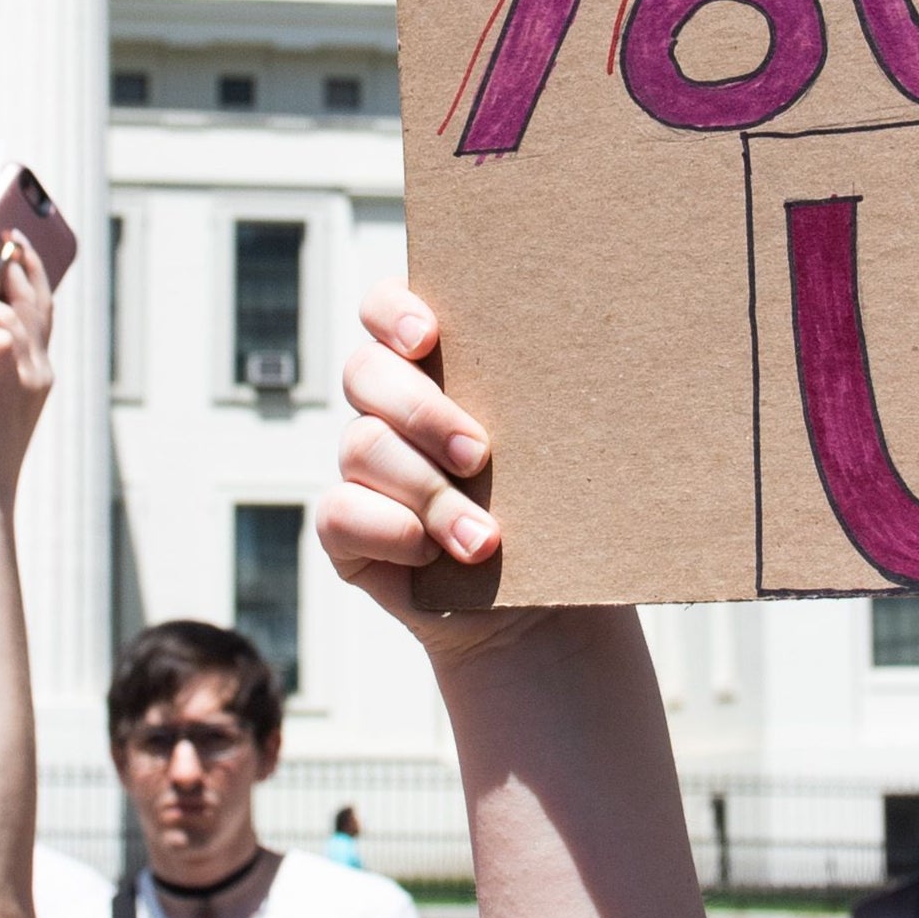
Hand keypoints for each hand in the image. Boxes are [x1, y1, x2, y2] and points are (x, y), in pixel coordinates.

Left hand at [0, 174, 73, 506]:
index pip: (38, 304)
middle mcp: (40, 368)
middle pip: (37, 299)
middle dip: (18, 261)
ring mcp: (34, 379)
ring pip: (22, 316)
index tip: (7, 235)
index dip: (28, 267)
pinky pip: (3, 343)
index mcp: (30, 366)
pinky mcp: (19, 391)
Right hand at [320, 288, 561, 657]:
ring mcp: (363, 470)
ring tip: (482, 538)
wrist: (544, 610)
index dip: (392, 311)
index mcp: (437, 369)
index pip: (385, 308)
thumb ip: (547, 406)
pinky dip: (389, 531)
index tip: (427, 337)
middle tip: (480, 455)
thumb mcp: (562, 452)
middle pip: (366, 373)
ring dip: (427, 491)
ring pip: (362, 445)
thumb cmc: (559, 514)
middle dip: (423, 412)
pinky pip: (338, 512)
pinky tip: (432, 554)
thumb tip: (580, 375)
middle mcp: (390, 409)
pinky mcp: (345, 530)